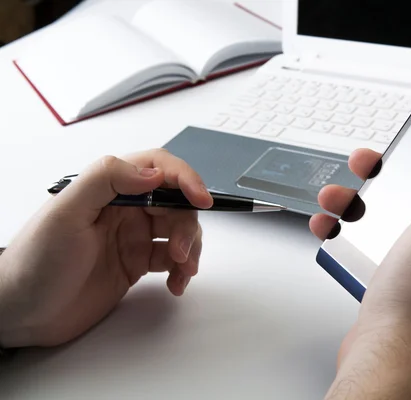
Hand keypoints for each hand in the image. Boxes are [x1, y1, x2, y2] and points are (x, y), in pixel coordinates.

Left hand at [0, 149, 211, 347]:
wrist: (24, 313)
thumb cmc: (36, 262)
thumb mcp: (66, 213)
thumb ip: (106, 180)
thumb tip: (152, 172)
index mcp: (108, 188)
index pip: (158, 169)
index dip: (185, 179)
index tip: (201, 199)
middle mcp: (124, 209)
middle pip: (176, 204)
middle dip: (187, 226)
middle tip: (181, 252)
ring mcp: (132, 236)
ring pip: (179, 231)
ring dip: (189, 249)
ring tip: (182, 271)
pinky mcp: (136, 262)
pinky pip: (171, 259)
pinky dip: (181, 269)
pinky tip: (176, 283)